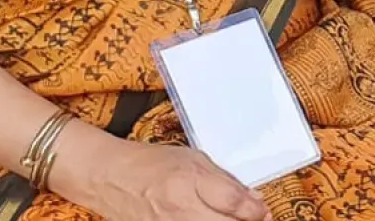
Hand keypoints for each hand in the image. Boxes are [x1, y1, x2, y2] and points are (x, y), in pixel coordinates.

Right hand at [62, 138, 268, 220]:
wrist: (109, 176)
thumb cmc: (152, 163)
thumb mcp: (194, 160)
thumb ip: (225, 181)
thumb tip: (253, 201)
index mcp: (190, 181)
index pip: (234, 202)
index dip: (256, 210)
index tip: (265, 212)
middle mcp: (178, 208)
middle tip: (256, 220)